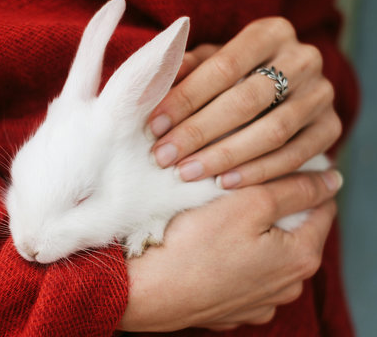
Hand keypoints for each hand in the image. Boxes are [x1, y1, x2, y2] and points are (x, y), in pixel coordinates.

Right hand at [118, 169, 342, 331]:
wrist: (146, 292)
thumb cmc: (194, 246)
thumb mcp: (250, 203)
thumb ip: (295, 190)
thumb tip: (330, 180)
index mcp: (300, 258)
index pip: (322, 206)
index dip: (301, 179)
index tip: (271, 167)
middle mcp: (287, 286)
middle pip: (294, 231)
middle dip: (274, 208)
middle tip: (240, 188)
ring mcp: (259, 302)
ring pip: (267, 254)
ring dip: (253, 235)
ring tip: (221, 218)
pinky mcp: (232, 309)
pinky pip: (243, 275)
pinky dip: (234, 258)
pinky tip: (210, 248)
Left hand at [148, 17, 341, 188]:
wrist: (282, 88)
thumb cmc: (234, 75)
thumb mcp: (211, 63)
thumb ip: (187, 71)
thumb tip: (155, 88)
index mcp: (270, 33)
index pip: (223, 67)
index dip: (186, 98)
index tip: (155, 126)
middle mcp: (303, 59)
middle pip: (246, 101)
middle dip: (199, 132)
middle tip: (164, 157)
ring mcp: (321, 94)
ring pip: (272, 132)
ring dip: (224, 156)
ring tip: (186, 173)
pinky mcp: (330, 128)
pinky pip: (295, 156)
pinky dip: (257, 172)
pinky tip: (225, 183)